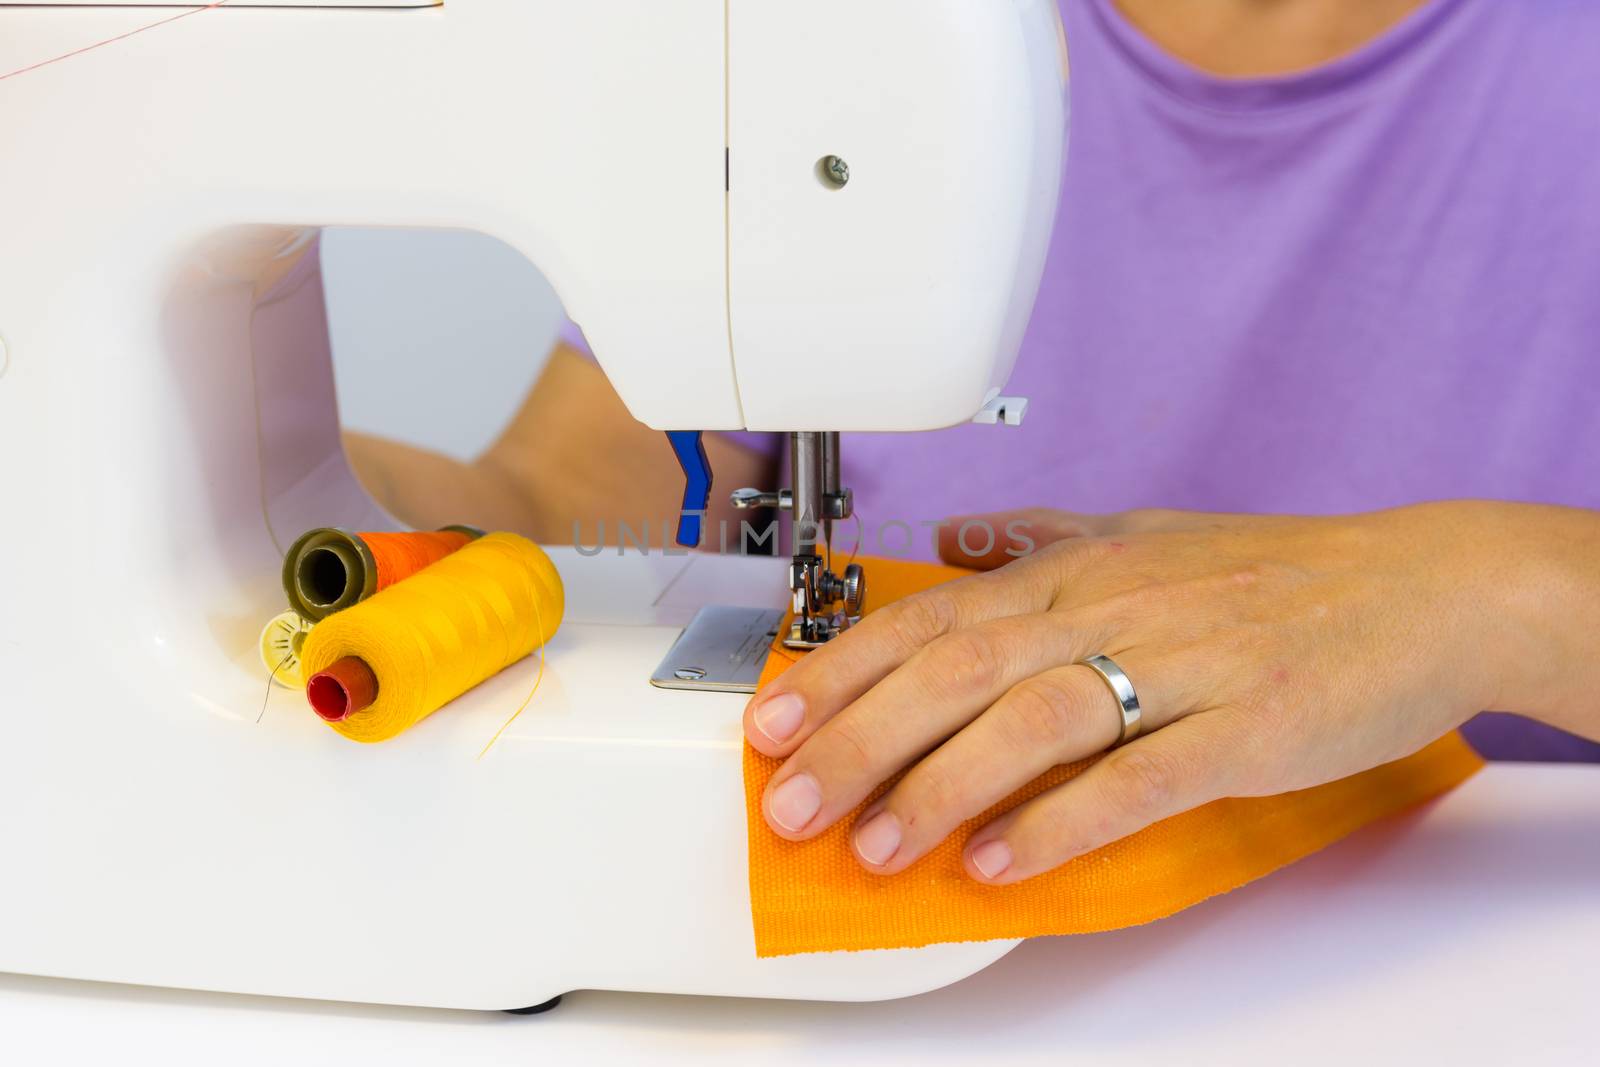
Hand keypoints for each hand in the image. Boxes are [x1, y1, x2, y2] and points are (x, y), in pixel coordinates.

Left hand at [742, 501, 1599, 883]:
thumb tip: (953, 538)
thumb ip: (1041, 536)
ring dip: (942, 787)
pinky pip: (1140, 777)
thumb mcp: (1146, 531)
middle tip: (791, 801)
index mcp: (1078, 569)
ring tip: (877, 846)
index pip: (931, 617)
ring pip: (1034, 720)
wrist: (1423, 587)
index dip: (842, 670)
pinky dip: (1063, 819)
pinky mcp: (1246, 727)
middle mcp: (1111, 608)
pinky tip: (1001, 861)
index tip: (771, 720)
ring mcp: (1180, 665)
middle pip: (959, 670)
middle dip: (861, 738)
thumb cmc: (1278, 571)